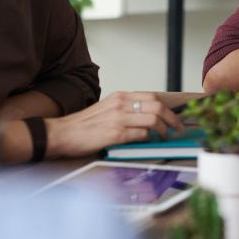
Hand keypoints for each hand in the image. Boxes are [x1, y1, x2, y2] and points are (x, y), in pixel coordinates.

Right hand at [45, 92, 182, 158]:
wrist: (61, 133)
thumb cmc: (83, 125)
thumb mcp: (107, 108)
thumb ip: (126, 109)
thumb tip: (148, 117)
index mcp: (120, 96)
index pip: (152, 96)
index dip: (168, 107)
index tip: (175, 116)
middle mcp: (121, 104)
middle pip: (158, 106)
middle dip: (172, 119)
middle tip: (177, 128)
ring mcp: (119, 118)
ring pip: (153, 119)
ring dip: (163, 130)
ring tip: (164, 136)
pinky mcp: (115, 134)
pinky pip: (141, 134)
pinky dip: (148, 138)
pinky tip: (148, 141)